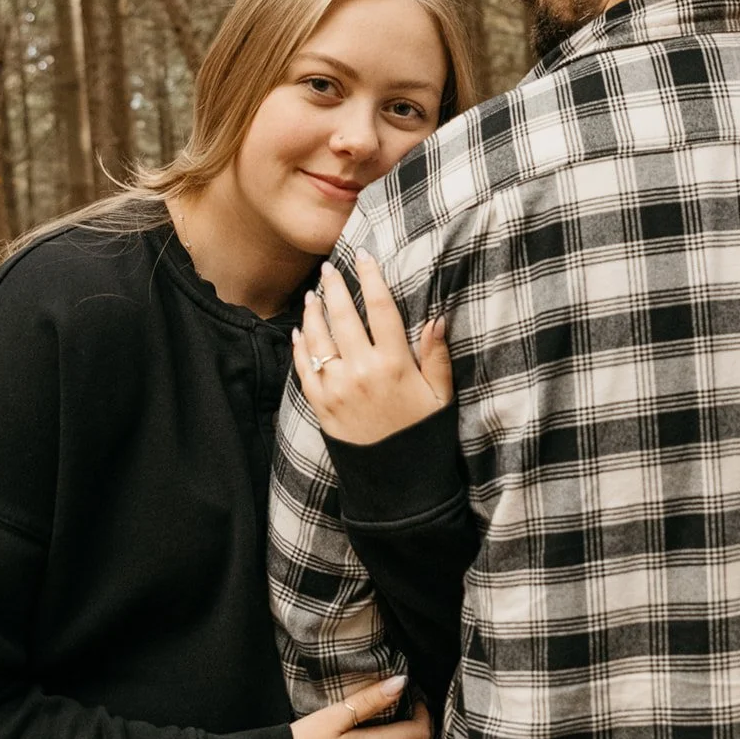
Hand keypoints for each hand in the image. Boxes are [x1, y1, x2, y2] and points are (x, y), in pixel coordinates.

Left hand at [292, 250, 451, 444]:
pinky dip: (299, 346)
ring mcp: (337, 388)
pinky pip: (304, 368)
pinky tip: (299, 331)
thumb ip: (436, 356)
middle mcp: (362, 371)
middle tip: (328, 267)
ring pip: (318, 338)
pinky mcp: (321, 406)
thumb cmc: (423, 435)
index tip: (363, 255)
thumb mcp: (440, 396)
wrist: (397, 483)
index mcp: (395, 364)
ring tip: (312, 295)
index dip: (371, 277)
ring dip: (313, 312)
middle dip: (334, 286)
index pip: (380, 307)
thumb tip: (437, 318)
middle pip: (343, 316)